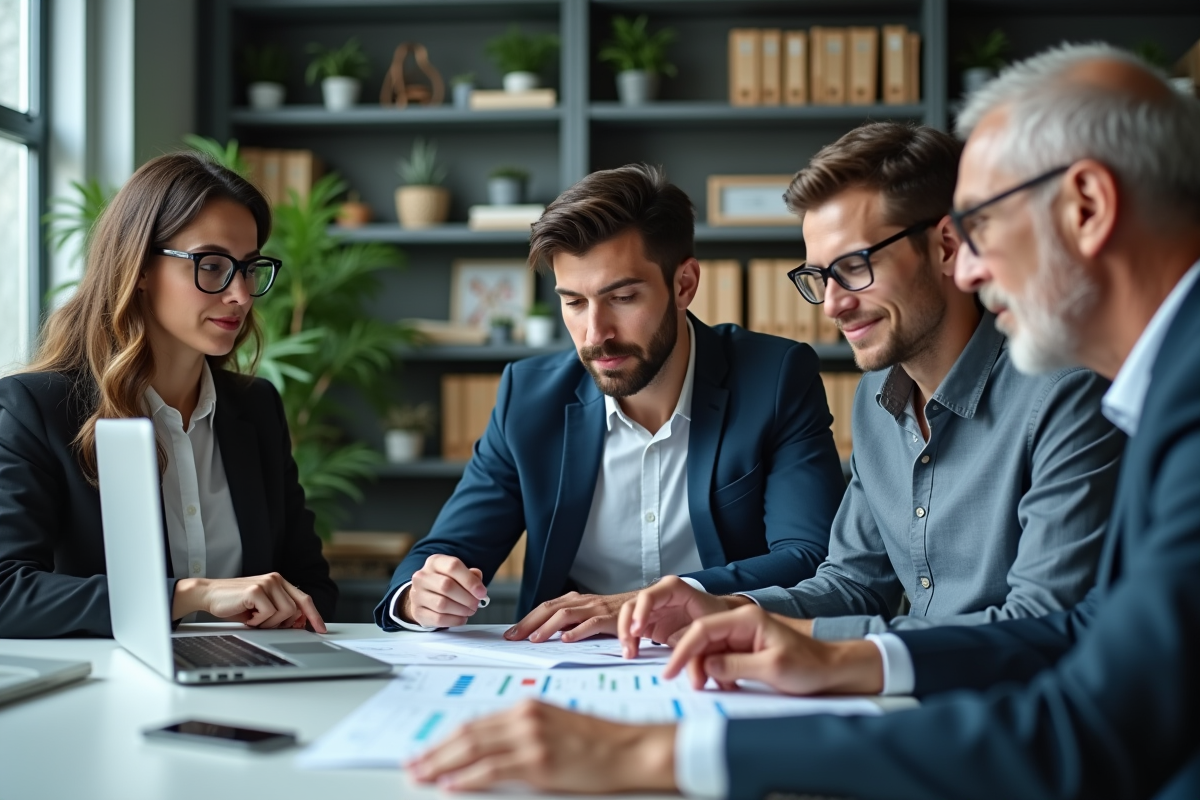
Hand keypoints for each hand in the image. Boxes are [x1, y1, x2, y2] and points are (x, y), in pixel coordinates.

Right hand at [172, 573, 326, 632]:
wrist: (209, 595)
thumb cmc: (234, 603)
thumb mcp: (262, 608)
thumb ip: (280, 611)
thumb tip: (299, 623)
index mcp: (279, 582)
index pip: (304, 599)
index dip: (314, 615)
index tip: (321, 629)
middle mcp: (276, 579)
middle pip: (296, 609)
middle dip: (282, 624)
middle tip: (263, 624)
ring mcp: (267, 583)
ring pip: (285, 613)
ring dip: (269, 623)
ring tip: (254, 619)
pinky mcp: (256, 590)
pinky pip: (269, 614)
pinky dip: (258, 621)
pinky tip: (248, 616)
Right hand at [403, 555, 488, 627]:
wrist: (424, 595)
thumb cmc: (445, 582)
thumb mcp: (458, 574)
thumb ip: (471, 576)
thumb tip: (478, 585)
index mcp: (435, 562)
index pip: (453, 566)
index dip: (470, 581)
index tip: (482, 592)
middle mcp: (422, 576)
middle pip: (447, 586)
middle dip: (467, 598)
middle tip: (476, 604)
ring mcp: (417, 594)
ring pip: (442, 604)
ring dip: (461, 610)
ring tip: (469, 610)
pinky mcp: (418, 612)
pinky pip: (438, 619)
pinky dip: (454, 620)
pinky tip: (461, 618)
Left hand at [406, 700, 676, 792]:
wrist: (631, 748)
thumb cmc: (600, 741)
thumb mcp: (557, 726)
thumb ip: (525, 731)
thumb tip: (492, 748)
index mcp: (528, 706)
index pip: (476, 722)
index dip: (447, 739)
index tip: (428, 750)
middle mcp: (525, 717)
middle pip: (467, 734)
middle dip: (435, 751)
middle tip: (414, 764)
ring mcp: (531, 738)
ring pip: (473, 749)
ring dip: (442, 763)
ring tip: (422, 774)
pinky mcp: (538, 760)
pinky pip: (492, 769)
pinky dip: (467, 777)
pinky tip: (452, 783)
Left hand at [505, 590, 636, 642]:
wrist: (644, 607)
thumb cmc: (613, 615)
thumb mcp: (587, 617)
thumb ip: (569, 623)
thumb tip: (543, 636)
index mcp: (574, 600)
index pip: (544, 608)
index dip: (526, 620)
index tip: (510, 633)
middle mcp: (582, 601)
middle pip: (549, 609)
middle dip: (529, 623)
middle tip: (514, 638)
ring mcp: (595, 608)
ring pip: (566, 615)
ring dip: (547, 627)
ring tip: (534, 640)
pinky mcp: (609, 618)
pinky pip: (591, 623)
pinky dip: (577, 632)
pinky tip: (566, 640)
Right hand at [616, 576, 751, 657]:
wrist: (723, 619)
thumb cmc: (718, 617)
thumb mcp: (709, 627)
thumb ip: (694, 640)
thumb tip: (678, 657)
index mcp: (674, 590)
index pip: (650, 596)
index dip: (640, 612)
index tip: (637, 632)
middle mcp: (660, 596)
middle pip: (633, 604)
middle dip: (627, 625)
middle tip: (629, 648)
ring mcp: (653, 609)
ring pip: (629, 616)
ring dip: (625, 634)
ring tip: (629, 654)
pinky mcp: (650, 623)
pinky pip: (633, 628)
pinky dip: (630, 640)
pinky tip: (632, 653)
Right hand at [664, 604, 882, 694]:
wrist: (830, 671)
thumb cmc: (808, 665)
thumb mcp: (771, 667)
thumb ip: (735, 665)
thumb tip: (706, 665)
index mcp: (746, 620)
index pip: (703, 629)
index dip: (684, 649)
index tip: (672, 668)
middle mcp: (740, 624)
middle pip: (702, 640)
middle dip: (694, 663)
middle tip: (696, 685)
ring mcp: (741, 637)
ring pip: (708, 652)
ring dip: (706, 671)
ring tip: (716, 687)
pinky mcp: (743, 651)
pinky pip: (719, 661)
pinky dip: (717, 675)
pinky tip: (728, 686)